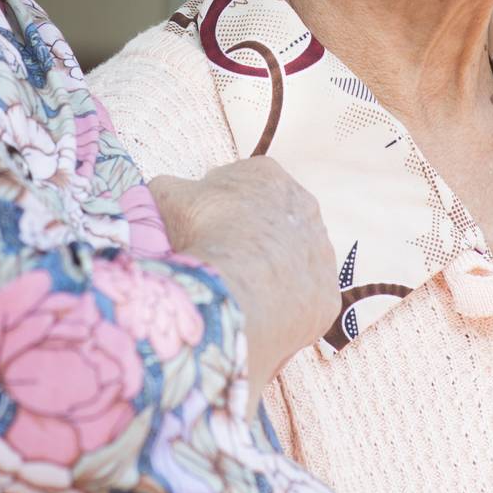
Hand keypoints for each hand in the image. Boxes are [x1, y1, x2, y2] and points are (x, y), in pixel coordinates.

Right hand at [149, 158, 339, 401]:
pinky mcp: (327, 295)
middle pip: (270, 222)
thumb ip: (167, 190)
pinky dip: (282, 309)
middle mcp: (305, 207)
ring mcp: (321, 252)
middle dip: (247, 239)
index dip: (214, 209)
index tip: (199, 231)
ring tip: (237, 294)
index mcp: (266, 175)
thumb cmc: (202, 234)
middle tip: (218, 263)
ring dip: (269, 274)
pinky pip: (302, 301)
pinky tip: (258, 318)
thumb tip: (165, 194)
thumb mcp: (167, 197)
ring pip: (291, 261)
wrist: (239, 287)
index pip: (240, 186)